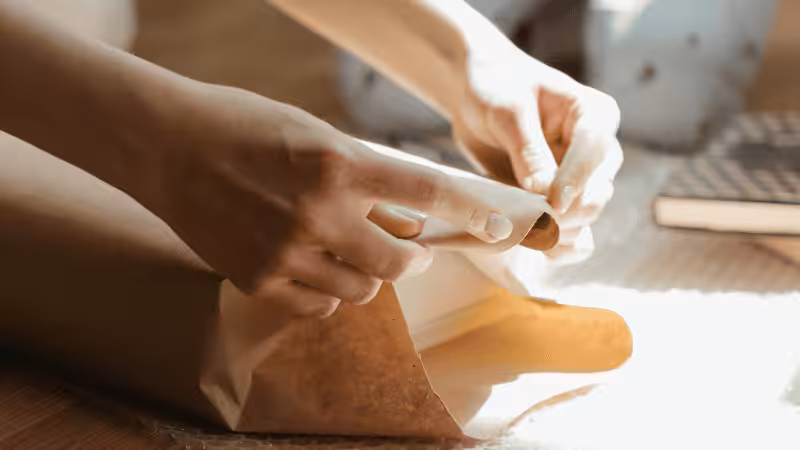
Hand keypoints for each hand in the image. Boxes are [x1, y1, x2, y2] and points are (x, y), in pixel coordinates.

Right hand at [136, 83, 512, 316]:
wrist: (168, 146)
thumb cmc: (245, 126)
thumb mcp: (315, 134)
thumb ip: (363, 176)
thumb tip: (407, 218)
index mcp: (338, 164)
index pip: (425, 194)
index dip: (469, 211)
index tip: (497, 225)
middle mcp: (319, 213)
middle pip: (399, 263)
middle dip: (413, 259)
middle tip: (409, 249)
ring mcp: (286, 252)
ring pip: (361, 290)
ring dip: (367, 274)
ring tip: (347, 250)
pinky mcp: (257, 280)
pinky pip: (319, 305)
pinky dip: (327, 290)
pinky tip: (314, 265)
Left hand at [452, 46, 622, 262]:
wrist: (479, 96)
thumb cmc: (496, 88)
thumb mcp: (508, 110)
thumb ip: (527, 149)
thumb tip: (544, 193)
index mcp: (596, 116)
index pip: (596, 153)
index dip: (575, 181)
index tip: (552, 204)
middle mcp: (598, 150)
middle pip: (598, 192)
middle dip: (568, 213)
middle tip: (533, 223)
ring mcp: (580, 178)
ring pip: (584, 217)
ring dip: (557, 231)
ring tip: (525, 235)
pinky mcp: (559, 199)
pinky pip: (569, 230)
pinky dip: (553, 242)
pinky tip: (533, 247)